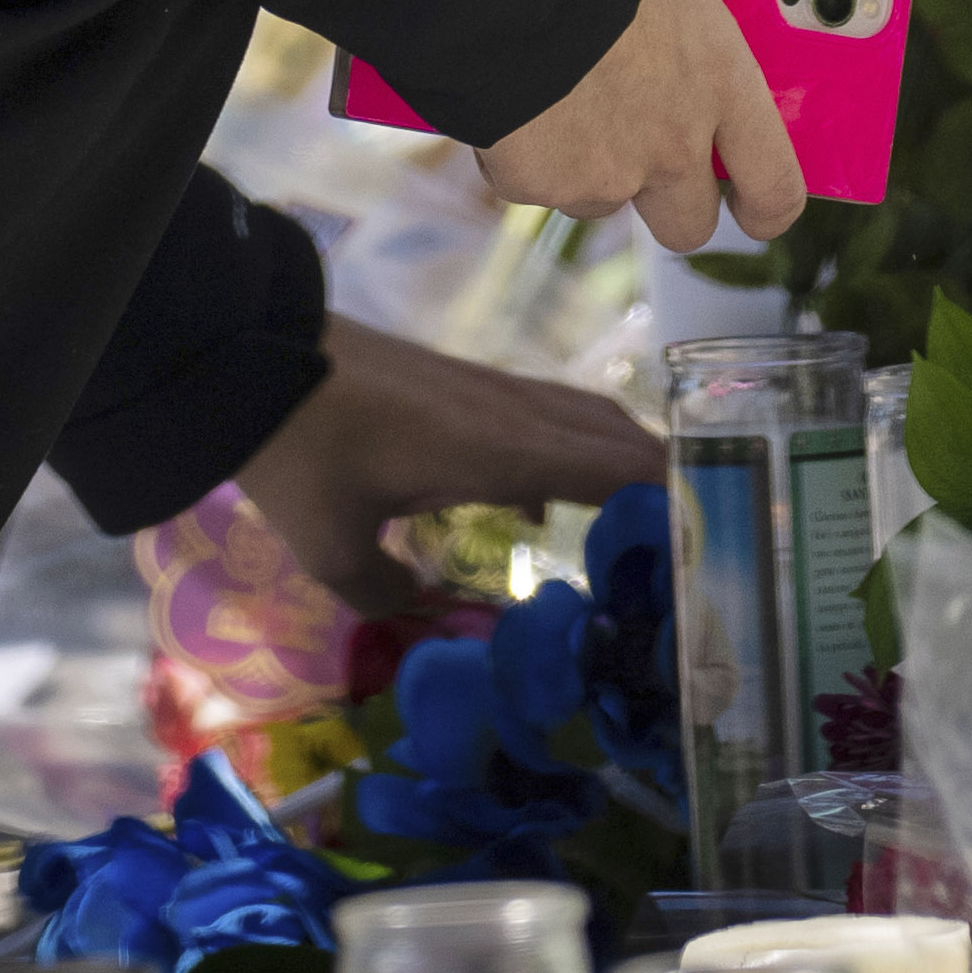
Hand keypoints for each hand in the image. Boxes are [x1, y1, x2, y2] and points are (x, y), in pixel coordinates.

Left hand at [217, 312, 663, 620]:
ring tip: (643, 525)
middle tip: (696, 544)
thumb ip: (386, 595)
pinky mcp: (466, 384)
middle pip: (621, 438)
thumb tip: (423, 617)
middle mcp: (514, 415)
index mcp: (501, 453)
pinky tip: (540, 504)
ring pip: (587, 419)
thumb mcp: (333, 549)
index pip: (617, 469)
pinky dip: (574, 452)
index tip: (713, 542)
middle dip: (668, 485)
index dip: (672, 500)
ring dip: (625, 461)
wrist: (258, 355)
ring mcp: (492, 392)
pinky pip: (548, 417)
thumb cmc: (302, 454)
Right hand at [473, 0, 807, 253]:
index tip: (756, 200)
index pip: (776, 188)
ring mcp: (597, 173)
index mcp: (722, 84)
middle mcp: (669, 147)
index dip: (769, 203)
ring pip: (598, 195)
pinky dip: (518, 149)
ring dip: (588, 162)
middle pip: (685, 221)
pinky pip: (527, 179)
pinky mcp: (527, 179)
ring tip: (562, 97)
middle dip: (671, 194)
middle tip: (649, 146)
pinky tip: (504, 95)